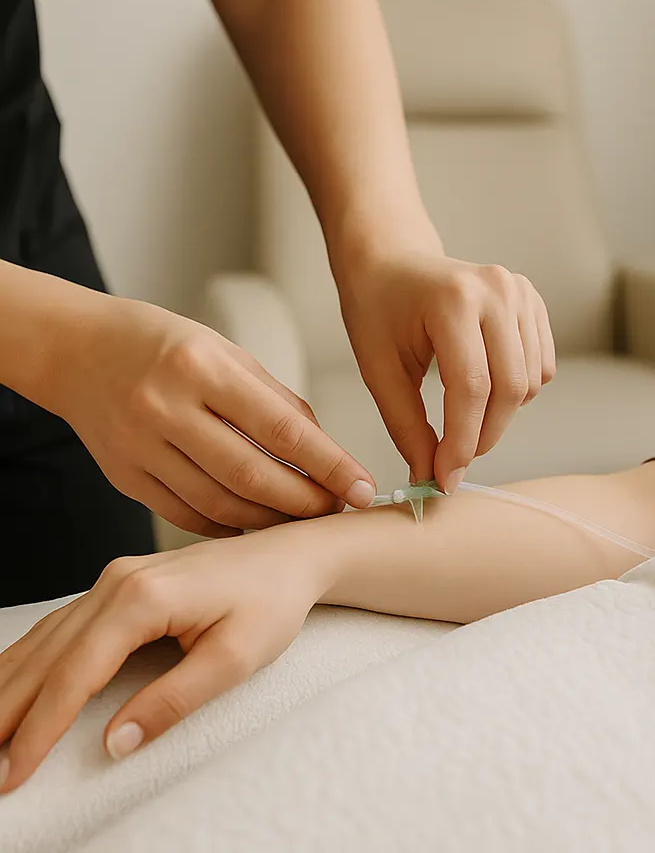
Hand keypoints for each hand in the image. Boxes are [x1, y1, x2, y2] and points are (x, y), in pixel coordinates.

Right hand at [0, 526, 327, 791]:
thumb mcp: (237, 657)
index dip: (39, 730)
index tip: (12, 777)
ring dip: (8, 688)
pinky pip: (60, 626)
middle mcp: (118, 581)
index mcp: (143, 597)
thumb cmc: (274, 601)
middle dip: (6, 714)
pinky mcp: (121, 582)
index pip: (74, 673)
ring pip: (44, 639)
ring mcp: (116, 577)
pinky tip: (10, 686)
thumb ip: (175, 699)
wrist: (294, 552)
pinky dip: (29, 661)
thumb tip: (116, 742)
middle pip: (45, 656)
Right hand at [40, 292, 375, 536]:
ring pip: (220, 503)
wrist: (75, 349)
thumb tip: (323, 449)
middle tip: (339, 509)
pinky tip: (256, 523)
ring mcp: (140, 447)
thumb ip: (275, 400)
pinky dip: (229, 525)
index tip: (364, 487)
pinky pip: (186, 516)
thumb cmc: (164, 345)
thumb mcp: (226, 352)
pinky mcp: (124, 477)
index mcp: (202, 367)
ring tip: (303, 519)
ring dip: (271, 520)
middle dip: (305, 501)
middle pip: (252, 474)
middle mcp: (167, 408)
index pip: (281, 427)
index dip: (329, 464)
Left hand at [337, 252, 555, 492]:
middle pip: (510, 387)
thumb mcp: (379, 368)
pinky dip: (518, 392)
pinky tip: (484, 389)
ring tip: (462, 421)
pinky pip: (542, 367)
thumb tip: (430, 476)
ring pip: (531, 383)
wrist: (393, 261)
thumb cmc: (378, 309)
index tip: (445, 478)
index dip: (461, 442)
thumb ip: (406, 425)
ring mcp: (521, 291)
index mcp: (454, 299)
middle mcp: (497, 289)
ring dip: (500, 417)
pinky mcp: (533, 301)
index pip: (472, 387)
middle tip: (455, 462)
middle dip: (484, 436)